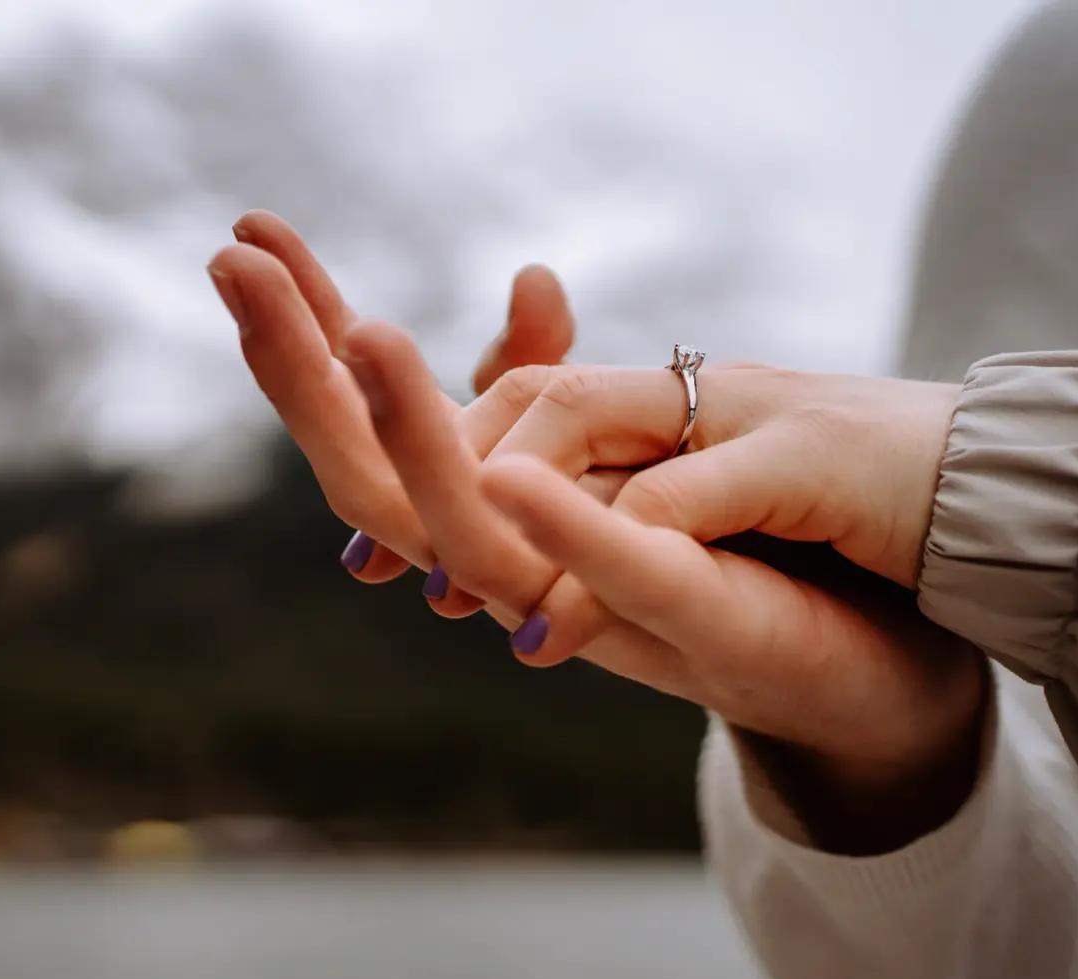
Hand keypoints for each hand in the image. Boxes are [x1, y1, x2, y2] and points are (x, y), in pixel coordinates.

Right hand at [210, 213, 982, 848]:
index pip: (362, 413)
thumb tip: (527, 276)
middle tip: (233, 266)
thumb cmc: (709, 543)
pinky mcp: (678, 620)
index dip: (302, 329)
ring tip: (364, 335)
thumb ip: (551, 375)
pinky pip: (603, 576)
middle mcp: (492, 560)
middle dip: (297, 370)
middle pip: (363, 471)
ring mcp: (569, 602)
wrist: (844, 650)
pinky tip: (505, 474)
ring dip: (405, 430)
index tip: (251, 230)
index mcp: (475, 507)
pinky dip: (556, 526)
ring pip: (455, 528)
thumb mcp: (609, 434)